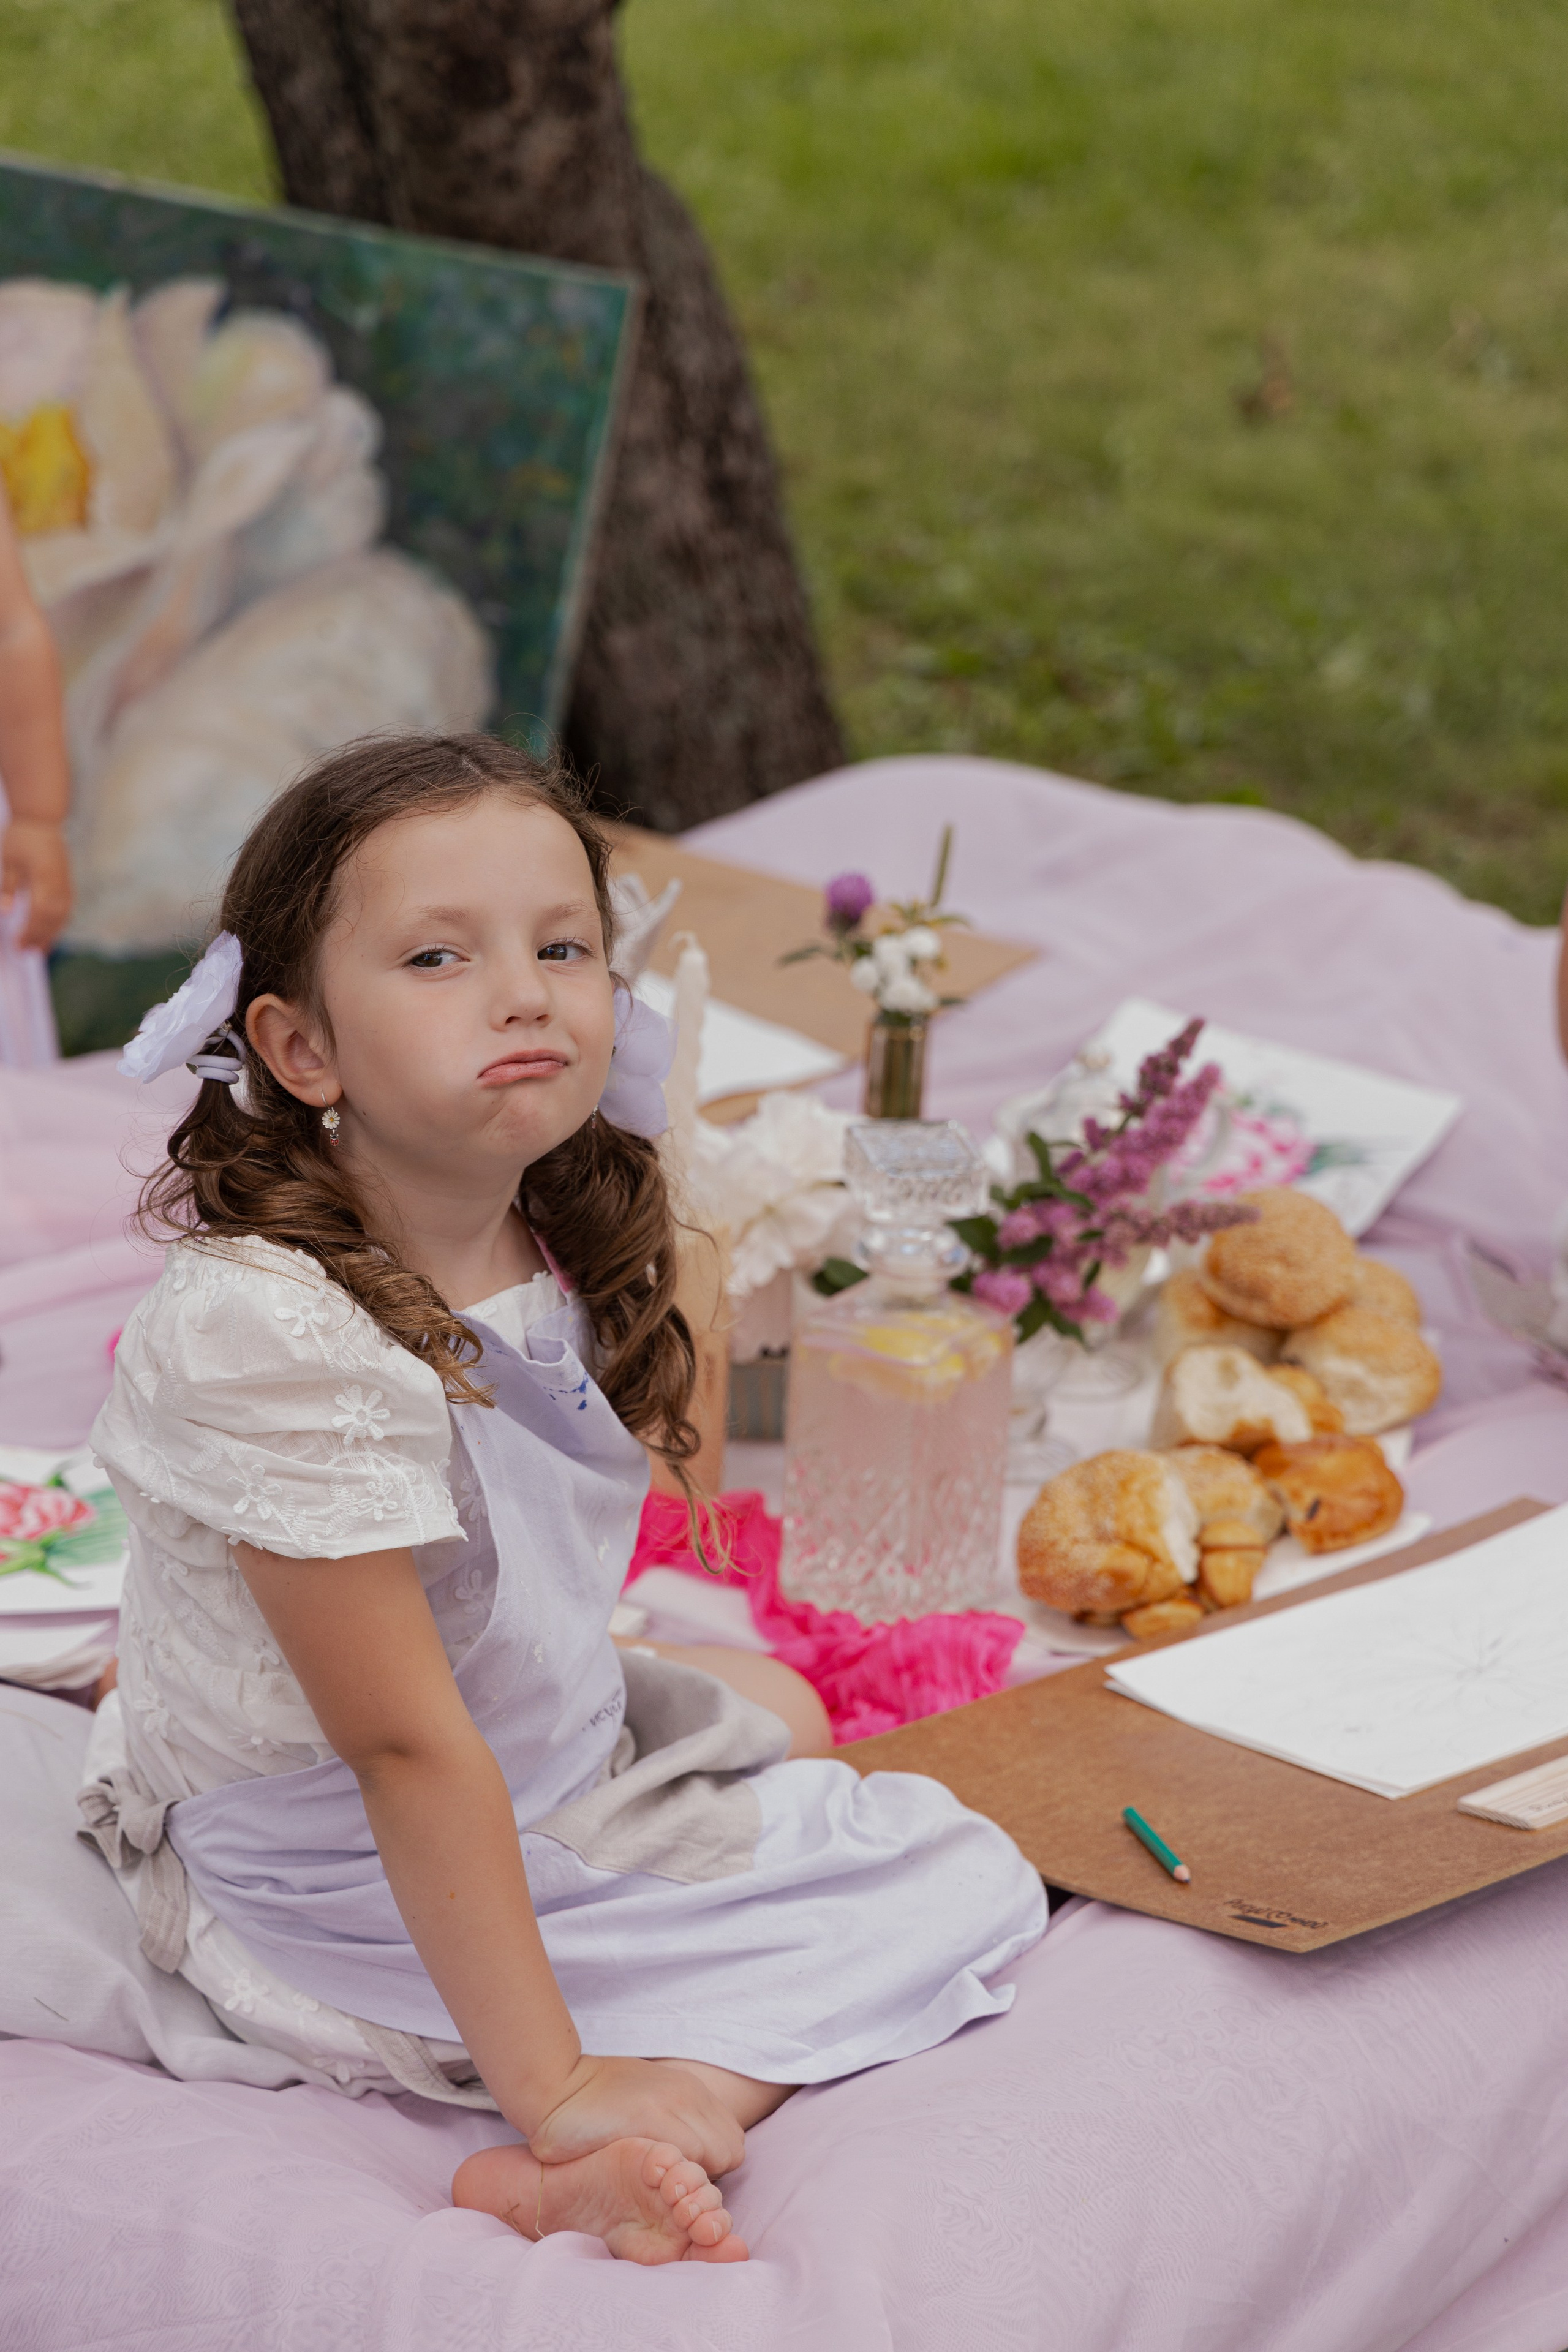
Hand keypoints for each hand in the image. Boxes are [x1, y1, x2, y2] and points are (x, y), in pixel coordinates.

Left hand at [1, 818, 70, 949]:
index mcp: (43, 878)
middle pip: (52, 919)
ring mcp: (66, 885)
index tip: (17, 945)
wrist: (41, 821)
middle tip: (25, 952)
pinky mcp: (67, 884)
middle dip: (39, 938)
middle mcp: (58, 884)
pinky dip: (58, 925)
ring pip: (62, 917)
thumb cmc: (20, 839)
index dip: (29, 932)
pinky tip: (49, 932)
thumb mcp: (7, 860)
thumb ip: (7, 887)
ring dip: (51, 935)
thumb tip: (5, 913)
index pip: (39, 912)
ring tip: (39, 950)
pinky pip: (66, 910)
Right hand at [528, 2053, 746, 2176]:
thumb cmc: (595, 2104)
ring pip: (717, 2154)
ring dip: (696, 2178)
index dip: (712, 2166)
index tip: (682, 2179)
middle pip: (732, 2150)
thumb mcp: (647, 2102)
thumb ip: (674, 2122)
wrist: (554, 2087)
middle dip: (710, 2175)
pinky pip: (689, 2155)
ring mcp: (672, 2100)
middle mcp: (688, 2091)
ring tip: (662, 2187)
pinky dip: (678, 2174)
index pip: (732, 2140)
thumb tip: (694, 2155)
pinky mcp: (651, 2116)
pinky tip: (650, 2179)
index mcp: (689, 2089)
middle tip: (674, 2188)